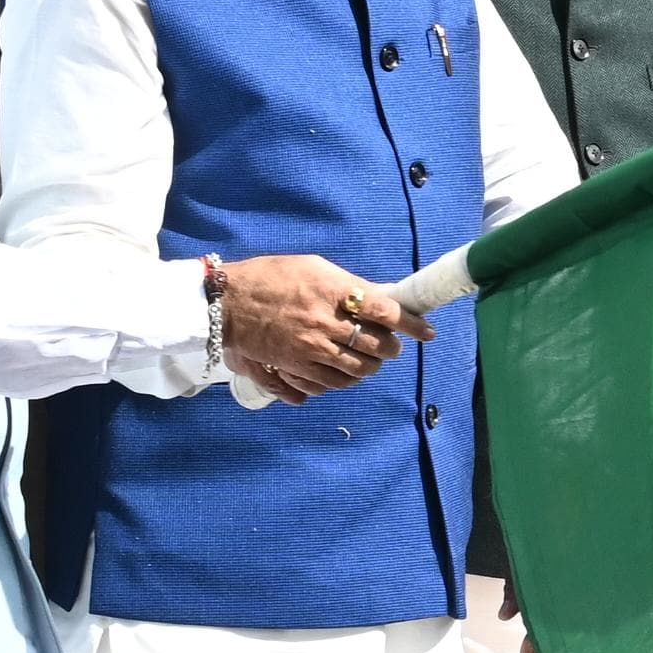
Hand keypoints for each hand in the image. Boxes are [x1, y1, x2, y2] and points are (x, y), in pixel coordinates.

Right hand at [219, 255, 427, 401]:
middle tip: (391, 345)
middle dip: (391, 348)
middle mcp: (326, 323)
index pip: (386, 311)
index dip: (412, 324)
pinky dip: (345, 380)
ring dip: (370, 366)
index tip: (426, 332)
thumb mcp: (314, 267)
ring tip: (368, 359)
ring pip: (359, 370)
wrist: (226, 303)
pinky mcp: (296, 368)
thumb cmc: (270, 277)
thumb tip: (380, 298)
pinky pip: (333, 384)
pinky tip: (343, 371)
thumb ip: (349, 285)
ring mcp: (312, 349)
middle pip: (378, 346)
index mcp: (334, 292)